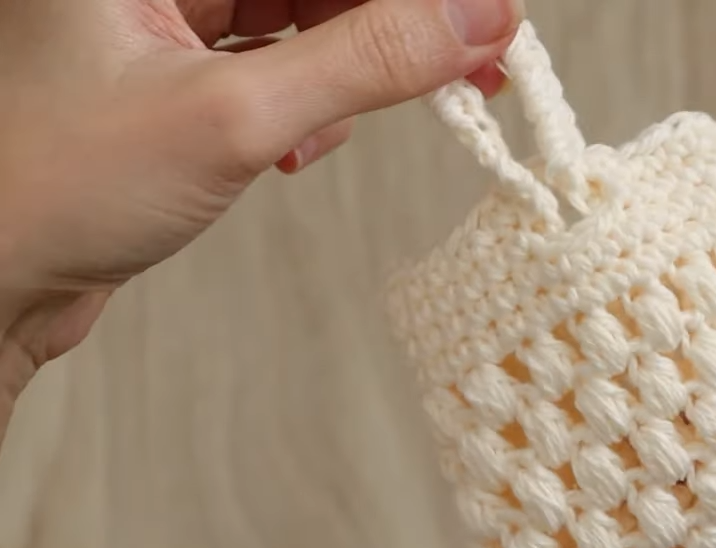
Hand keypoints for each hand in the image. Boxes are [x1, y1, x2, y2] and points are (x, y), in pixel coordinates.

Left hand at [0, 0, 519, 417]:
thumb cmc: (57, 189)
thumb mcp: (236, 116)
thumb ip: (365, 60)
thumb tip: (474, 16)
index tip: (485, 11)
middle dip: (393, 22)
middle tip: (474, 60)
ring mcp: (161, 21)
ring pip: (299, 15)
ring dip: (350, 70)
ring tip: (353, 126)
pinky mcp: (175, 74)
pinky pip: (275, 63)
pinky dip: (305, 104)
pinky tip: (295, 149)